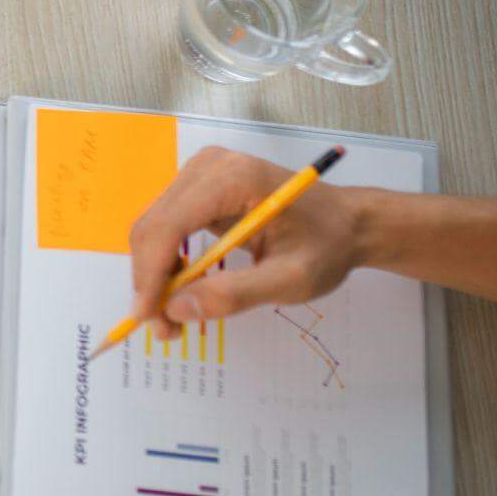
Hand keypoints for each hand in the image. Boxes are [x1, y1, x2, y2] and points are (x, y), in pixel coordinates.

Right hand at [126, 148, 374, 338]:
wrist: (347, 222)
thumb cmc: (327, 246)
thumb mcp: (292, 279)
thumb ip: (235, 294)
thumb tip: (176, 309)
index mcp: (231, 179)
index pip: (168, 226)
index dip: (150, 275)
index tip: (149, 320)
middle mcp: (207, 167)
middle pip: (152, 227)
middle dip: (149, 282)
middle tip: (164, 328)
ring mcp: (199, 174)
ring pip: (152, 229)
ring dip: (154, 276)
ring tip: (174, 315)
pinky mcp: (197, 187)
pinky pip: (165, 227)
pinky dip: (166, 263)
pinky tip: (184, 288)